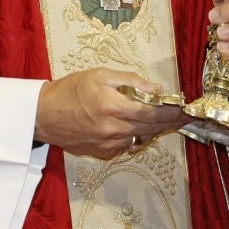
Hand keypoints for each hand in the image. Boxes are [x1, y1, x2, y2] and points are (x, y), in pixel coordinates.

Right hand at [35, 67, 188, 159]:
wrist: (43, 116)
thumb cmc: (69, 90)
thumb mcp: (99, 75)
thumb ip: (130, 81)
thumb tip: (155, 88)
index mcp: (113, 106)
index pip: (153, 112)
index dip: (172, 111)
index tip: (184, 108)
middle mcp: (113, 129)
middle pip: (151, 127)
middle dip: (169, 121)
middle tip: (183, 116)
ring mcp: (109, 144)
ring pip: (142, 137)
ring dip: (154, 128)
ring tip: (163, 119)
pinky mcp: (103, 153)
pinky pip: (128, 144)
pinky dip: (136, 135)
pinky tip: (136, 126)